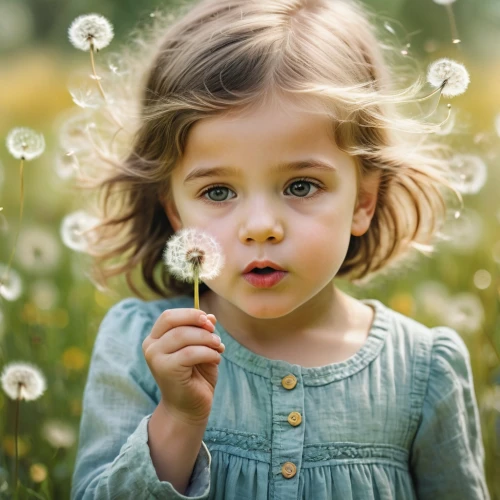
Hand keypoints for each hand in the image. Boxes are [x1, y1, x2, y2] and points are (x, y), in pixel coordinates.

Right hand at [142, 308, 224, 425]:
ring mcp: (155, 358)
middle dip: (200, 325)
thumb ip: (203, 332)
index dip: (190, 314)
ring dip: (207, 339)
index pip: (169, 316)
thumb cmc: (195, 376)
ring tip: (218, 348)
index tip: (209, 320)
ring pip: (184, 336)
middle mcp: (151, 346)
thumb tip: (211, 316)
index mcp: (156, 338)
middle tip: (216, 335)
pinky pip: (190, 352)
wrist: (188, 408)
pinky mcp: (165, 370)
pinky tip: (216, 359)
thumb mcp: (201, 348)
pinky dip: (208, 352)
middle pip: (175, 323)